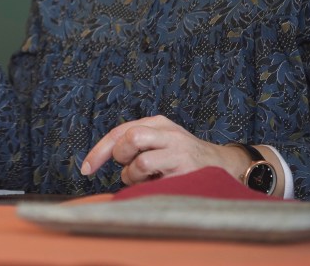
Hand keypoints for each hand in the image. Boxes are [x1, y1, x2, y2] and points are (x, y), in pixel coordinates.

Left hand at [81, 115, 248, 185]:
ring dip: (135, 177)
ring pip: (140, 161)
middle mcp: (168, 133)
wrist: (224, 166)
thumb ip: (134, 144)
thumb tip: (99, 159)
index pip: (120, 132)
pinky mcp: (186, 170)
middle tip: (130, 167)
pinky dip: (148, 187)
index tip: (86, 169)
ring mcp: (178, 151)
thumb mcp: (159, 142)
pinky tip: (159, 184)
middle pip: (129, 138)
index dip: (99, 151)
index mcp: (157, 123)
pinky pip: (154, 181)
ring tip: (148, 179)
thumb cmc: (182, 157)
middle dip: (121, 157)